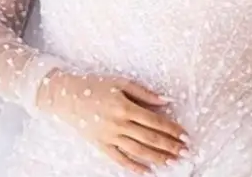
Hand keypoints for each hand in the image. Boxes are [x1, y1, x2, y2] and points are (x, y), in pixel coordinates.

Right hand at [35, 70, 189, 173]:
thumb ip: (145, 93)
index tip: (185, 136)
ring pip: (137, 151)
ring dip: (157, 157)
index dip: (172, 129)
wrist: (65, 96)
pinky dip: (133, 167)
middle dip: (170, 146)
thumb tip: (167, 100)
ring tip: (172, 162)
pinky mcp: (100, 145)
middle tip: (185, 152)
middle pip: (149, 138)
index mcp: (125, 107)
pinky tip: (147, 171)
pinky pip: (119, 159)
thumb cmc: (95, 85)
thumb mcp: (121, 82)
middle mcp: (118, 124)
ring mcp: (109, 136)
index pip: (155, 121)